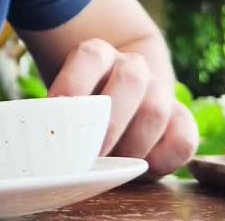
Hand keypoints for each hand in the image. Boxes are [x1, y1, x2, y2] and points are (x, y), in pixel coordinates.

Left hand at [47, 38, 197, 176]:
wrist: (120, 97)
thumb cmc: (80, 107)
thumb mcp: (64, 101)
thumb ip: (57, 115)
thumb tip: (41, 139)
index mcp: (99, 55)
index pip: (90, 57)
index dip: (73, 84)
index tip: (56, 113)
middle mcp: (132, 67)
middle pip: (131, 79)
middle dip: (109, 121)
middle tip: (92, 153)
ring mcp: (160, 91)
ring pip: (156, 110)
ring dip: (132, 145)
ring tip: (113, 166)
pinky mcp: (181, 120)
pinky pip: (183, 140)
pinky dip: (163, 160)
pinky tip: (144, 170)